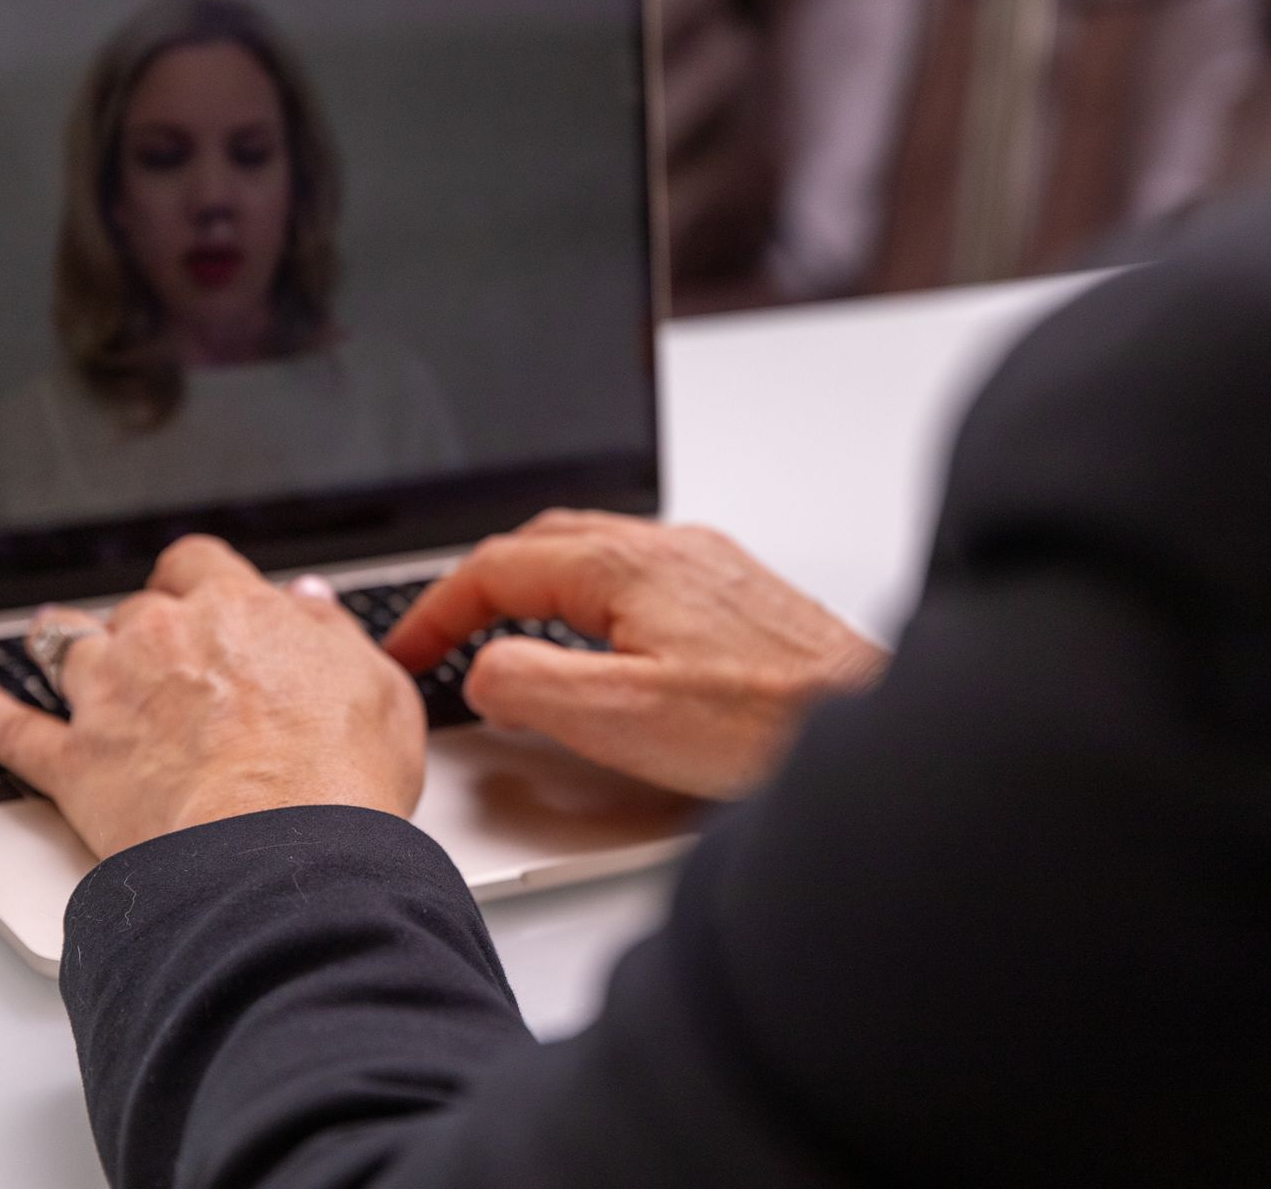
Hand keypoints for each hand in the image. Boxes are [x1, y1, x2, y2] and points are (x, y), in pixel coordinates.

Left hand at [0, 536, 424, 858]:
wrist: (283, 853)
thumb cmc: (341, 776)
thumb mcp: (379, 687)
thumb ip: (336, 634)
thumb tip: (311, 603)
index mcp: (239, 611)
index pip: (201, 564)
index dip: (199, 580)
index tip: (204, 597)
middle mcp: (164, 640)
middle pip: (134, 608)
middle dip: (142, 625)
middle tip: (160, 653)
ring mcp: (111, 699)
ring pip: (66, 649)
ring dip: (62, 646)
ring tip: (53, 644)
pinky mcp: (75, 763)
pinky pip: (5, 727)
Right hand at [385, 511, 885, 798]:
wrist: (865, 725)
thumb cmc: (765, 724)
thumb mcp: (618, 714)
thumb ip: (529, 683)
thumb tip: (484, 670)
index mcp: (625, 566)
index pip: (496, 566)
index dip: (435, 609)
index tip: (405, 648)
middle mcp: (668, 549)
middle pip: (543, 544)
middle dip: (480, 586)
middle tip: (443, 635)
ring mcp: (707, 567)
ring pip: (594, 555)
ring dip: (536, 587)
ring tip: (505, 635)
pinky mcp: (737, 594)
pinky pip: (639, 577)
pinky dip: (590, 600)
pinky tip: (601, 644)